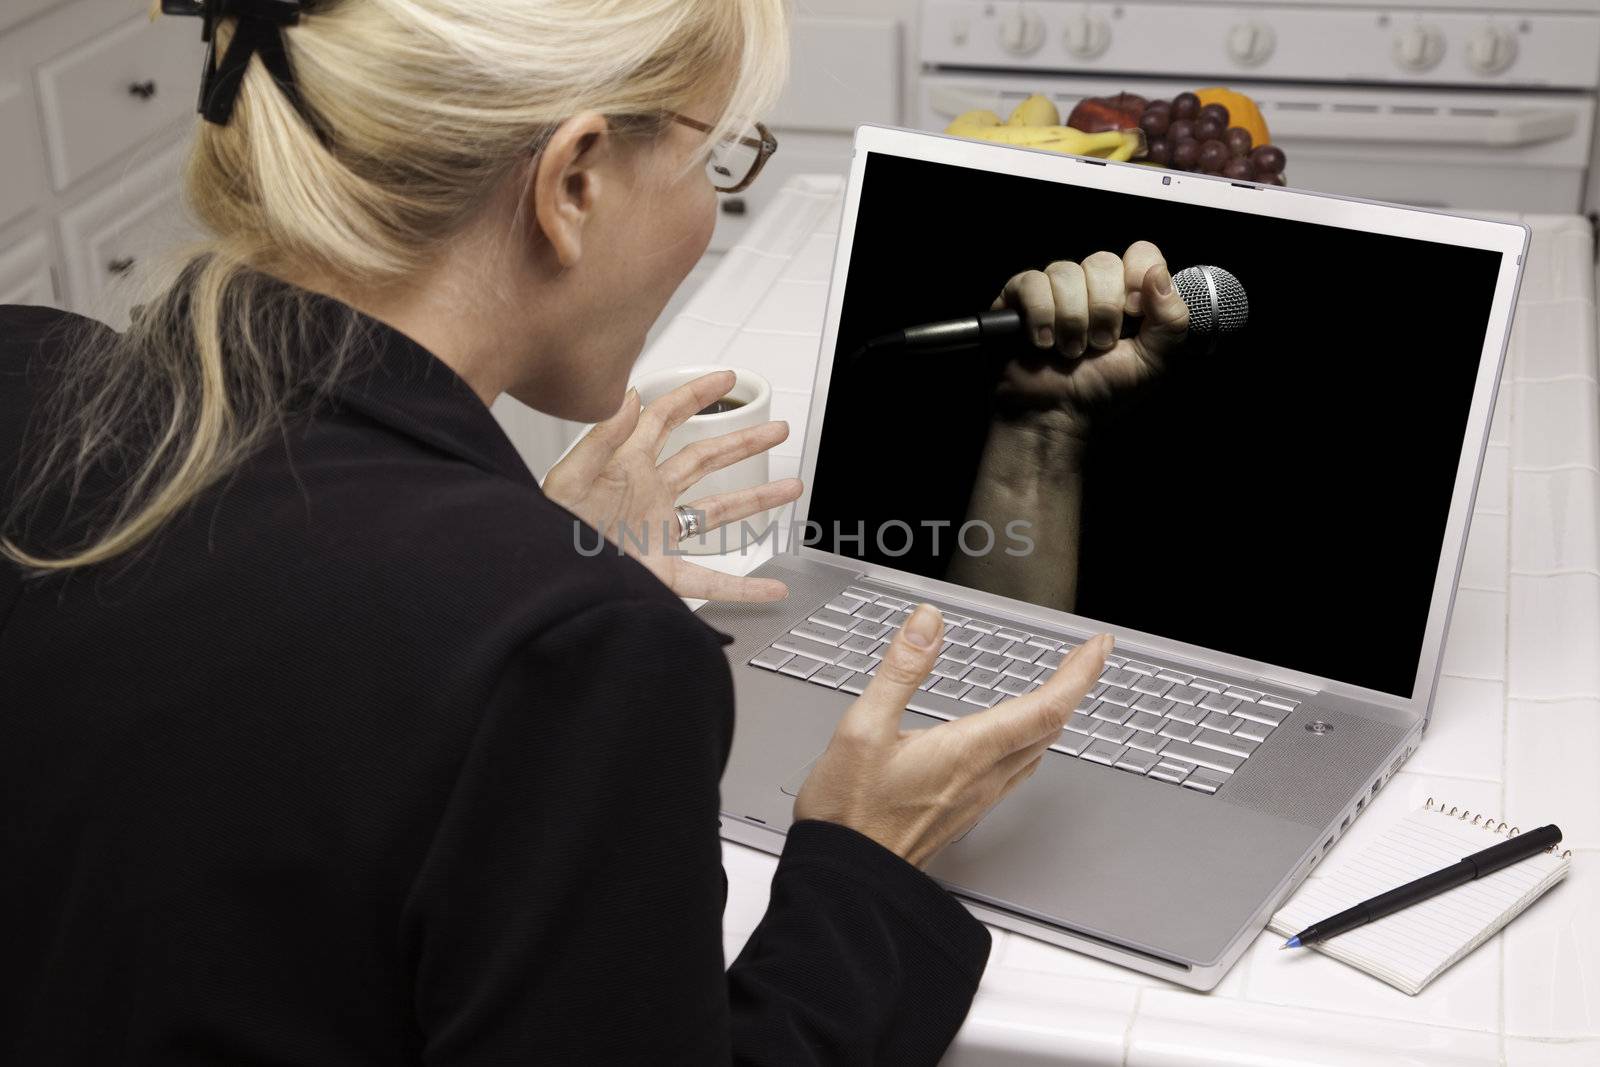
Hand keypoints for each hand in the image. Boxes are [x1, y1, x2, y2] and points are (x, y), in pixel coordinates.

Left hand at [541, 369, 802, 601]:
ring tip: (790, 487)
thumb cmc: (540, 528)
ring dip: (756, 500)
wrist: (539, 577)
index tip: (727, 379)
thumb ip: (603, 436)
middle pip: (705, 459)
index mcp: (626, 465)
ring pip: (718, 512)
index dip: (698, 395)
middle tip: (776, 429)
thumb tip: (628, 396)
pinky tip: (770, 588)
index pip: (667, 419)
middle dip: (743, 442)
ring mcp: (657, 532)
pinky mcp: (661, 571)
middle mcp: (647, 495)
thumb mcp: (569, 477)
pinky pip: (711, 579)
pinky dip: (744, 587)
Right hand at [794, 604, 1112, 867]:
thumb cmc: (849, 813)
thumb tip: (928, 623)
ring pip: (1038, 751)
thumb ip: (900, 671)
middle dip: (1076, 685)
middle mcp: (983, 777)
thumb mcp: (862, 728)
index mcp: (967, 751)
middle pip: (1051, 727)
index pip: (1045, 708)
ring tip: (1060, 687)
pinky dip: (1032, 739)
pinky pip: (1017, 770)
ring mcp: (978, 798)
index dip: (1079, 674)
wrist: (848, 880)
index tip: (1098, 646)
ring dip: (1056, 714)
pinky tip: (1017, 735)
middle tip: (1088, 655)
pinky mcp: (966, 811)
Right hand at [989, 240, 1188, 432]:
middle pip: (1102, 262)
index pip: (1140, 254)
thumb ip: (1172, 319)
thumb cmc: (1102, 391)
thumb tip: (1158, 274)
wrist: (1056, 416)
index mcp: (1126, 295)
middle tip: (1099, 345)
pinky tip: (1043, 342)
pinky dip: (1041, 315)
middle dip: (1103, 310)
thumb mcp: (1153, 361)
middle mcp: (1090, 287)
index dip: (1137, 279)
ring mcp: (1053, 290)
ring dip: (1072, 321)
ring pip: (1066, 273)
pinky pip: (1032, 282)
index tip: (1132, 314)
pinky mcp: (1018, 298)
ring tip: (1070, 351)